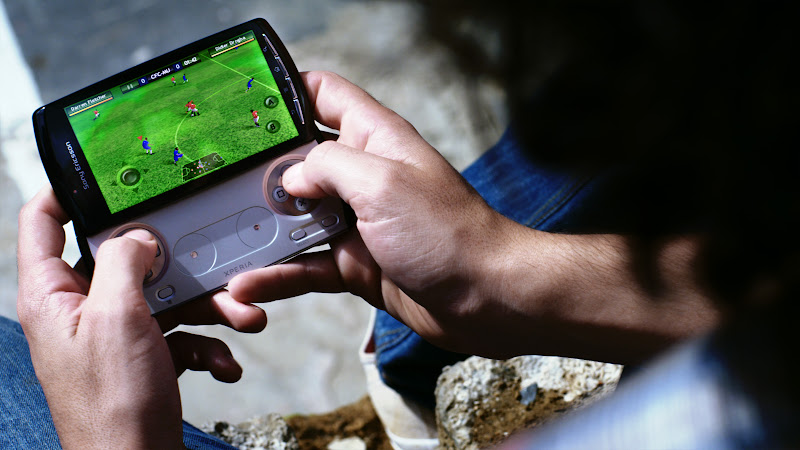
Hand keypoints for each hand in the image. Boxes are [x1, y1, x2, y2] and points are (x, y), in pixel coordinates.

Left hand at [16, 188, 266, 448]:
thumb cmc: (114, 404)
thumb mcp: (117, 318)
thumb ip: (125, 262)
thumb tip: (138, 234)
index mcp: (54, 295)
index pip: (43, 223)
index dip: (69, 190)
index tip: (110, 172)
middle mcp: (81, 311)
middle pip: (126, 260)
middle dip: (178, 262)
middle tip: (207, 254)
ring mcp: (114, 336)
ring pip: (164, 298)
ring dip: (209, 307)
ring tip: (244, 317)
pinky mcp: (144, 359)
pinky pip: (179, 335)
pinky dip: (207, 345)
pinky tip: (225, 362)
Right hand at [228, 71, 718, 363]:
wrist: (486, 298)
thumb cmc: (445, 232)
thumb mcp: (381, 182)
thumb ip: (327, 165)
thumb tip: (290, 177)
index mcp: (374, 138)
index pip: (324, 94)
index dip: (284, 92)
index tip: (240, 106)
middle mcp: (363, 176)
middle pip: (299, 161)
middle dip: (258, 171)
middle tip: (210, 181)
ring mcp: (357, 221)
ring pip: (296, 218)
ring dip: (261, 229)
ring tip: (219, 240)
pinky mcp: (355, 264)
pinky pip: (306, 266)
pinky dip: (278, 275)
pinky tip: (247, 286)